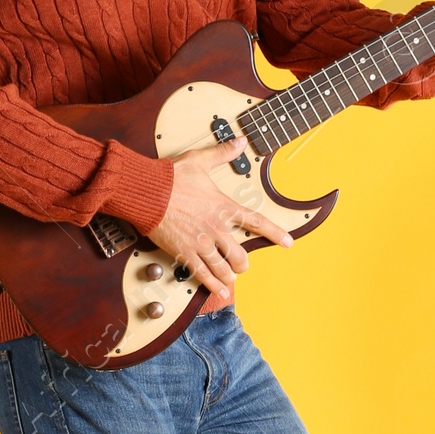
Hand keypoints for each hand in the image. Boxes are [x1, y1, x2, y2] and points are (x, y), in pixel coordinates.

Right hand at [148, 133, 291, 307]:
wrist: (145, 192)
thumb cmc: (169, 177)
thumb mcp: (199, 160)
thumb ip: (222, 153)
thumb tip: (239, 141)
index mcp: (222, 207)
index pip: (256, 222)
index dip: (275, 233)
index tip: (288, 242)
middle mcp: (215, 228)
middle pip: (240, 254)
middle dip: (243, 263)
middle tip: (243, 265)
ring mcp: (201, 243)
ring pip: (223, 268)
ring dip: (229, 276)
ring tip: (230, 279)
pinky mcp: (184, 253)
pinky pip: (202, 274)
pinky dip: (212, 285)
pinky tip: (219, 292)